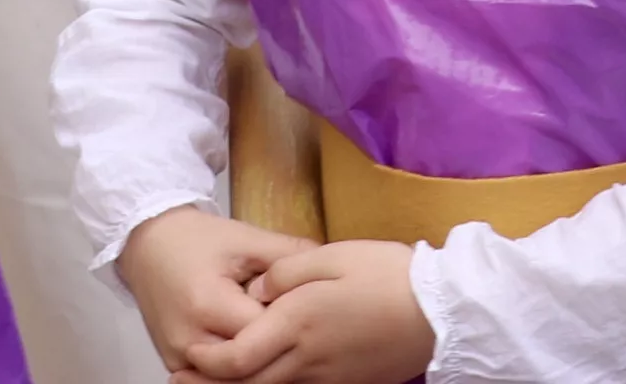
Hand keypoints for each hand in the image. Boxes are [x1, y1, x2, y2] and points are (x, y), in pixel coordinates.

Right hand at [115, 210, 290, 374]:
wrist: (148, 244)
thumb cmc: (196, 238)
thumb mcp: (246, 238)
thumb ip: (290, 256)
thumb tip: (332, 269)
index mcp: (207, 303)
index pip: (266, 332)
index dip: (291, 321)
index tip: (305, 307)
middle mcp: (190, 339)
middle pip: (252, 363)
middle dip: (277, 346)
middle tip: (295, 326)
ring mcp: (179, 358)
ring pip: (235, 378)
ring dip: (259, 361)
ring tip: (275, 336)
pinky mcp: (175, 365)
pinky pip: (216, 379)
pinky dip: (238, 368)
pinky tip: (255, 347)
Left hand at [197, 239, 431, 382]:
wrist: (443, 310)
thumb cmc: (387, 274)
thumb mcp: (330, 255)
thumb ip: (284, 273)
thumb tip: (256, 292)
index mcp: (297, 323)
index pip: (236, 359)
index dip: (205, 364)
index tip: (187, 357)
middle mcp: (307, 360)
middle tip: (183, 379)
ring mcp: (328, 378)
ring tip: (216, 379)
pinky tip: (269, 375)